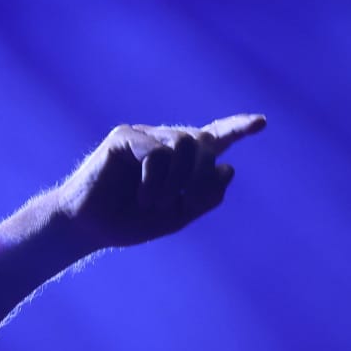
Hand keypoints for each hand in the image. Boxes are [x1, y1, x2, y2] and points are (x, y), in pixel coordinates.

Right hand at [55, 114, 265, 251]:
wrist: (89, 228)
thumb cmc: (130, 222)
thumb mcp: (177, 216)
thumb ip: (205, 196)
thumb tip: (228, 166)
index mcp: (180, 161)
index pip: (214, 138)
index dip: (237, 128)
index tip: (262, 123)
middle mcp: (165, 142)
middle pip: (204, 144)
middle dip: (201, 177)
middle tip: (181, 205)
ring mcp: (145, 136)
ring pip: (184, 143)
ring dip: (178, 180)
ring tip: (157, 204)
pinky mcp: (125, 137)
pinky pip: (157, 152)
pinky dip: (157, 181)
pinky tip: (144, 199)